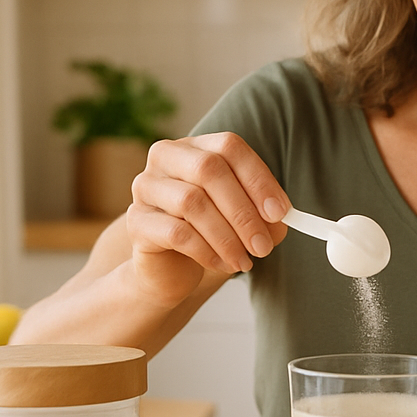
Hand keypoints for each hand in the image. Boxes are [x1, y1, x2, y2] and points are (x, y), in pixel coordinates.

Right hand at [124, 133, 288, 306]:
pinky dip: (206, 251)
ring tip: (243, 261)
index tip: (280, 213)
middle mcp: (166, 157)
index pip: (229, 147)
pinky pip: (176, 232)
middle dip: (243, 212)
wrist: (170, 269)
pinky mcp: (136, 221)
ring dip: (226, 236)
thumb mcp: (244, 221)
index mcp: (196, 147)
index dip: (258, 179)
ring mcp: (146, 186)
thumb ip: (265, 215)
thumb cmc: (210, 234)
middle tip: (262, 246)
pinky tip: (221, 264)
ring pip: (192, 202)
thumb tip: (280, 217)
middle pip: (209, 169)